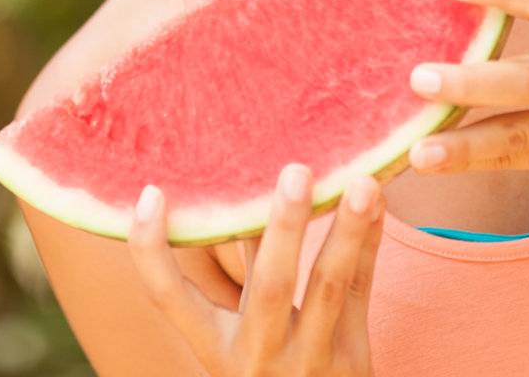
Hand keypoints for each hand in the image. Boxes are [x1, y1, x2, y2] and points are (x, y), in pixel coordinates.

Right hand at [128, 163, 385, 376]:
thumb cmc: (269, 368)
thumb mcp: (242, 335)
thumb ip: (247, 267)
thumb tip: (245, 188)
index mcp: (216, 348)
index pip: (169, 300)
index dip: (152, 251)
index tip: (151, 194)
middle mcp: (258, 355)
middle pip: (268, 287)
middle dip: (284, 227)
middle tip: (296, 171)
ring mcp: (309, 360)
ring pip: (328, 288)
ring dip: (345, 232)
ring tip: (361, 184)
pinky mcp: (353, 361)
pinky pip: (361, 293)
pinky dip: (368, 245)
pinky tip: (377, 204)